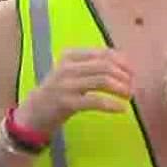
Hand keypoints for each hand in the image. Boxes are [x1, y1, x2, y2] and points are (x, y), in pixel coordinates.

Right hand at [11, 48, 131, 136]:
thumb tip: (125, 65)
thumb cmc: (57, 93)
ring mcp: (65, 85)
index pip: (103, 53)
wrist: (33, 113)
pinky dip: (111, 104)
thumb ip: (93, 67)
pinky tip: (121, 109)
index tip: (132, 73)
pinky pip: (95, 101)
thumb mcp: (72, 74)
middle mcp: (67, 67)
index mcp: (70, 56)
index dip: (122, 62)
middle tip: (133, 87)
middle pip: (105, 66)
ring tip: (129, 96)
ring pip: (102, 80)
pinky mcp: (66, 102)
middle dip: (124, 76)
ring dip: (121, 88)